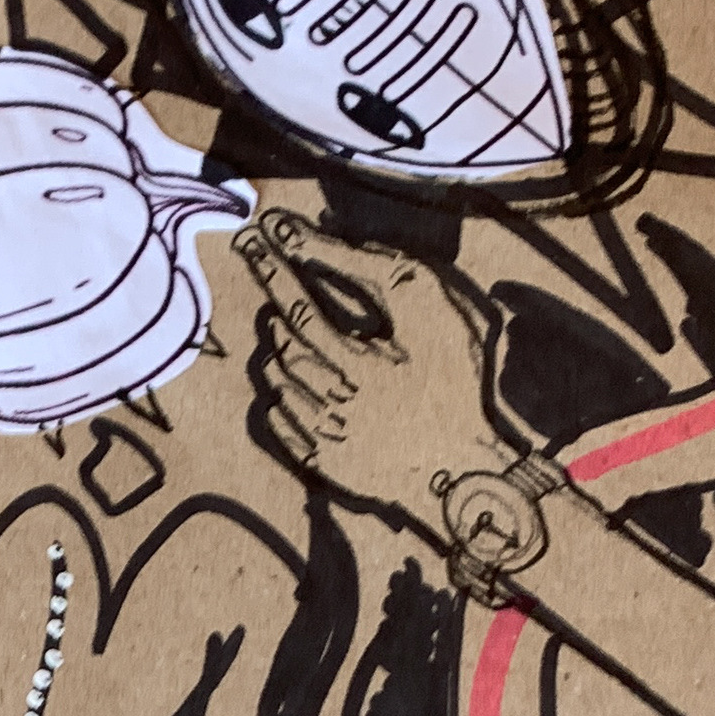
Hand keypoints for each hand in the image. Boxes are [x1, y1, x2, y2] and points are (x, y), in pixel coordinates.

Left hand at [223, 211, 512, 535]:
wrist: (463, 473)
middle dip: (274, 310)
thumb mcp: (432, 320)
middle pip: (282, 347)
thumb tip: (328, 247)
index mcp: (356, 367)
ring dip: (275, 353)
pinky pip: (279, 423)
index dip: (272, 272)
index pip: (299, 309)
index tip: (251, 242)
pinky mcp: (322, 464)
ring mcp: (323, 438)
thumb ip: (378, 278)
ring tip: (284, 334)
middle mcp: (330, 404)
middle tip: (274, 289)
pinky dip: (276, 397)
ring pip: (277, 384)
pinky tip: (290, 384)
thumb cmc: (457, 390)